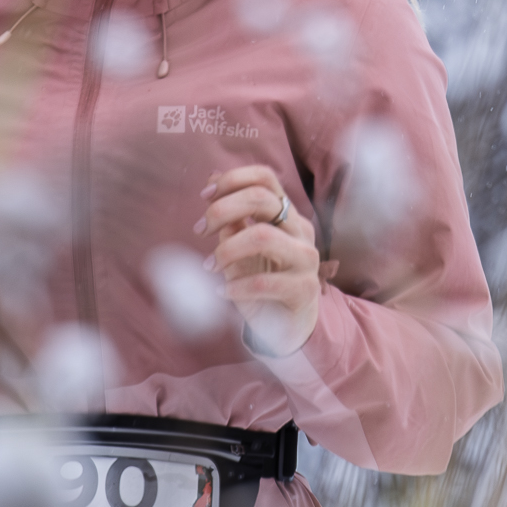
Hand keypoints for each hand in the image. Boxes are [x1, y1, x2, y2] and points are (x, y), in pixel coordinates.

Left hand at [195, 165, 329, 355]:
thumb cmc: (261, 283)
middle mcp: (300, 230)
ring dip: (227, 249)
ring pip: (263, 236)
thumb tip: (211, 181)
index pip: (265, 178)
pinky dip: (237, 286)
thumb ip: (231, 219)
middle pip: (262, 199)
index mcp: (286, 214)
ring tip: (209, 265)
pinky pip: (264, 282)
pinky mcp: (304, 289)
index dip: (232, 180)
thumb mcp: (241, 248)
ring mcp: (306, 258)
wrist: (287, 328)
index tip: (205, 196)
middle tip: (200, 230)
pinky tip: (222, 292)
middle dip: (223, 209)